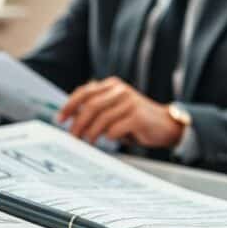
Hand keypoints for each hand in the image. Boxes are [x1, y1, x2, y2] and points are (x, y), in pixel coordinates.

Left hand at [57, 77, 183, 147]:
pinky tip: (109, 140)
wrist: (166, 125)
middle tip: (72, 136)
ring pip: (102, 118)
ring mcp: (130, 102)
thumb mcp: (114, 111)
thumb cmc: (136, 120)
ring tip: (88, 142)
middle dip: (78, 123)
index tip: (60, 119)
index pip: (85, 92)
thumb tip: (72, 121)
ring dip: (91, 132)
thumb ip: (97, 111)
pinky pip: (116, 128)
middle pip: (91, 106)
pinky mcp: (138, 116)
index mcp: (112, 86)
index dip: (70, 105)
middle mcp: (120, 90)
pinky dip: (109, 136)